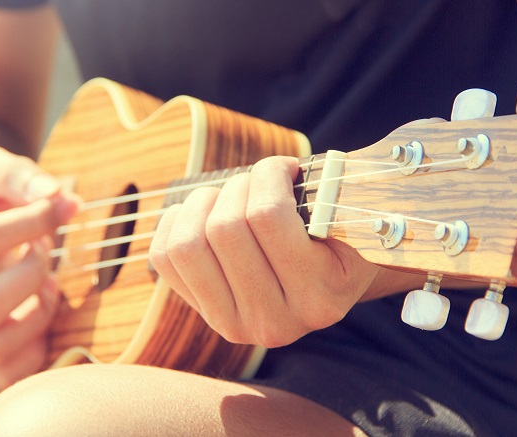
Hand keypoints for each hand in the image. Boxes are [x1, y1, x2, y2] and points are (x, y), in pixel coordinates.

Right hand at [0, 145, 79, 389]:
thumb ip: (18, 174)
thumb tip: (55, 195)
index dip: (36, 221)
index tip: (65, 205)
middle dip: (33, 275)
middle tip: (45, 252)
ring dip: (39, 312)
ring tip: (46, 283)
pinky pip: (11, 373)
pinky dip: (37, 345)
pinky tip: (39, 311)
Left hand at [149, 157, 377, 346]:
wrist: (329, 282)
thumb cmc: (339, 236)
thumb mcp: (352, 217)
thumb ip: (330, 193)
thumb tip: (281, 167)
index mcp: (321, 298)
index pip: (268, 216)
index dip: (268, 173)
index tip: (284, 166)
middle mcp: (277, 323)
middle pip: (225, 228)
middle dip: (238, 186)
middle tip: (256, 181)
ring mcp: (235, 325)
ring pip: (188, 245)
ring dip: (203, 203)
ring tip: (227, 195)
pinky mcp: (204, 315)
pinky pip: (164, 257)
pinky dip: (176, 222)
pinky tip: (202, 213)